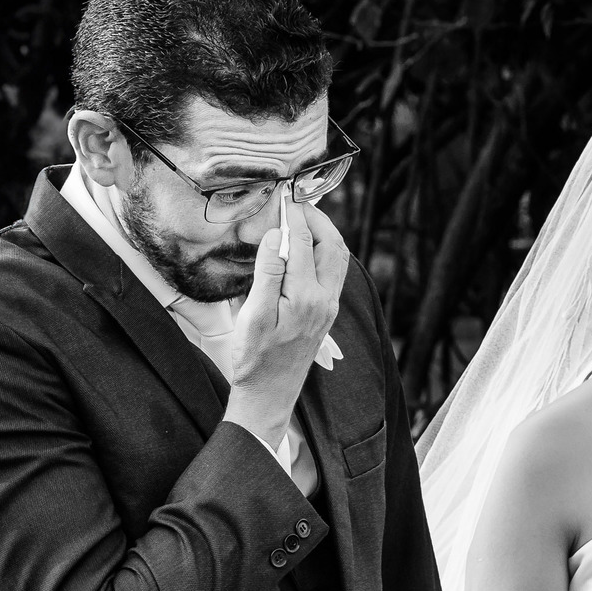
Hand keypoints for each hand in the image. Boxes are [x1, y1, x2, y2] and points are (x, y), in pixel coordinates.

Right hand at [223, 198, 348, 443]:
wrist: (268, 394)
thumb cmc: (255, 359)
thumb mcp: (253, 315)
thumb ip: (267, 273)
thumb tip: (276, 236)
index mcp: (306, 297)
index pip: (304, 242)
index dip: (293, 215)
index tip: (282, 196)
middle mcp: (325, 300)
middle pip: (334, 246)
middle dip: (318, 218)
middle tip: (296, 202)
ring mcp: (329, 308)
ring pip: (338, 259)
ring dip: (325, 235)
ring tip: (303, 219)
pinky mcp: (326, 314)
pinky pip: (334, 273)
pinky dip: (324, 252)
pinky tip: (306, 248)